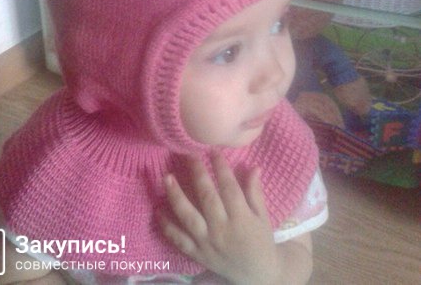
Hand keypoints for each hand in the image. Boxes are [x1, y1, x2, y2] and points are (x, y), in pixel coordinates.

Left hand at [158, 152, 280, 284]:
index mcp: (242, 218)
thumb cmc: (260, 241)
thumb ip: (255, 191)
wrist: (257, 275)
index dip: (221, 167)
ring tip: (167, 177)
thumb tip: (253, 166)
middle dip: (197, 174)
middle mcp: (223, 230)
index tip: (213, 149)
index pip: (229, 188)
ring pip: (189, 217)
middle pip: (207, 198)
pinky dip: (167, 226)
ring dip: (176, 196)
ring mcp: (207, 243)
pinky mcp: (197, 254)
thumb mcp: (263, 216)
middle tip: (188, 154)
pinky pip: (179, 240)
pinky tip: (158, 209)